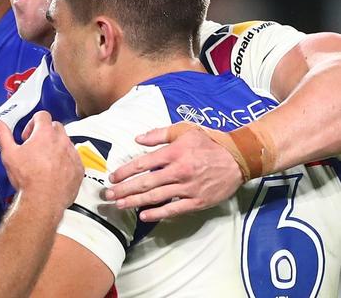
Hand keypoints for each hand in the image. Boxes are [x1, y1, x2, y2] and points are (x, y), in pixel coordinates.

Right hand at [0, 111, 82, 208]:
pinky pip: (74, 158)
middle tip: (34, 148)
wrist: (42, 201)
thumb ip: (3, 134)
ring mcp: (72, 154)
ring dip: (56, 146)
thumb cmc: (27, 178)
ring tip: (44, 161)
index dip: (32, 123)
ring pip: (66, 142)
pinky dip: (65, 161)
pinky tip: (54, 171)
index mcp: (45, 134)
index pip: (42, 115)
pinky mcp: (78, 168)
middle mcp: (61, 141)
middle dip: (45, 133)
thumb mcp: (9, 154)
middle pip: (55, 127)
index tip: (27, 136)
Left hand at [103, 122, 243, 221]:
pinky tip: (144, 215)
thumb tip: (137, 139)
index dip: (125, 171)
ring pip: (156, 196)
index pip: (143, 163)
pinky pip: (174, 209)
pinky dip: (158, 213)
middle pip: (145, 182)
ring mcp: (188, 187)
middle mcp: (178, 171)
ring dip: (135, 201)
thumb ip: (159, 134)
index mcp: (174, 152)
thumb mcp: (184, 130)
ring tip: (119, 205)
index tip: (112, 177)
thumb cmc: (209, 141)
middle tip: (108, 195)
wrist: (238, 157)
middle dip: (124, 189)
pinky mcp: (197, 201)